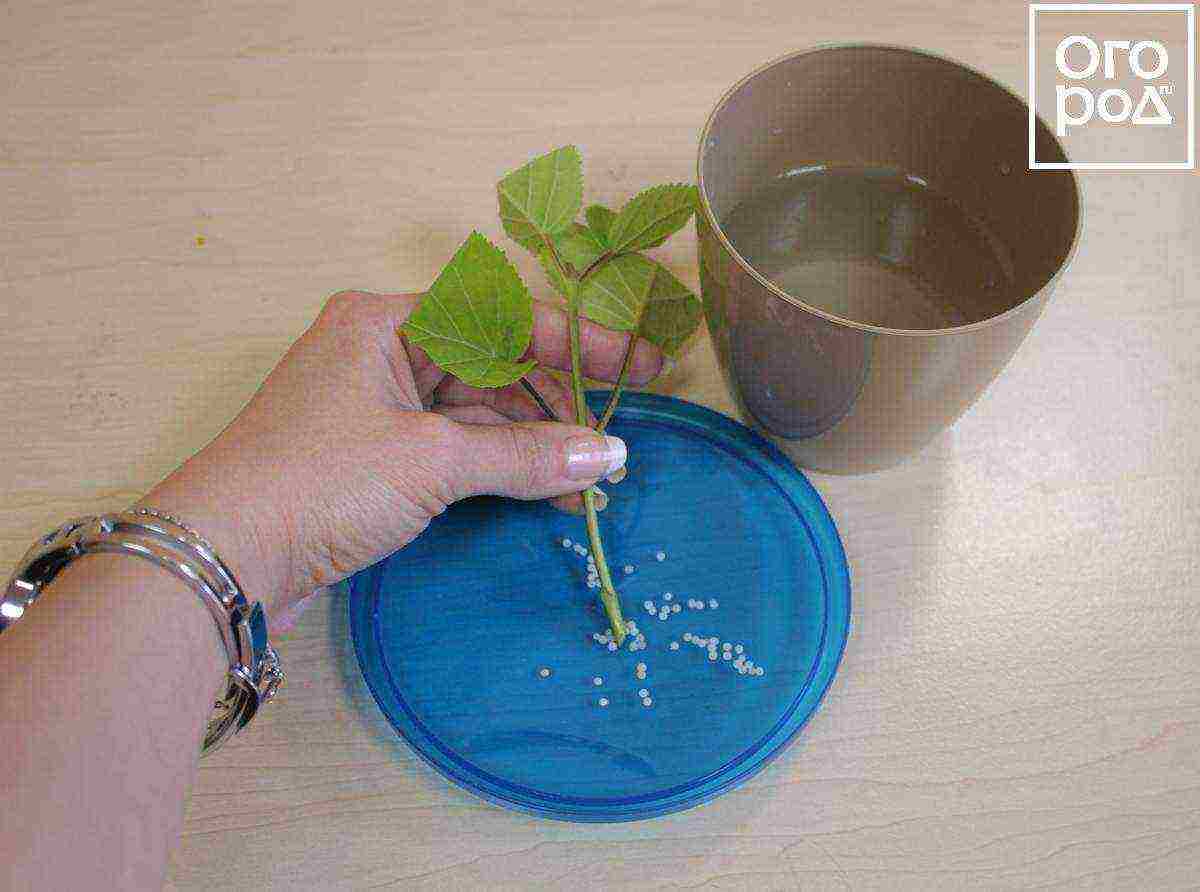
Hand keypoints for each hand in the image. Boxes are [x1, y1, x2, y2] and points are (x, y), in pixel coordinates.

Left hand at [142, 290, 663, 626]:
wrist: (222, 560)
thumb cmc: (320, 481)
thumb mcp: (431, 460)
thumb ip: (525, 454)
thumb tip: (607, 454)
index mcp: (387, 321)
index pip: (502, 316)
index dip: (576, 341)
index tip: (639, 363)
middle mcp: (382, 353)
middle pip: (493, 364)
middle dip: (556, 401)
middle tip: (619, 433)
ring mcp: (376, 409)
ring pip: (477, 413)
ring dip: (533, 444)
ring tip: (592, 478)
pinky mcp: (373, 460)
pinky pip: (455, 451)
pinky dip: (500, 469)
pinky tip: (547, 492)